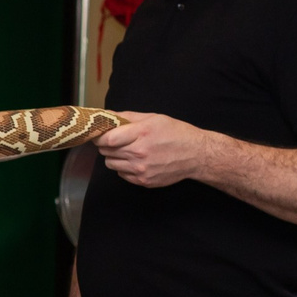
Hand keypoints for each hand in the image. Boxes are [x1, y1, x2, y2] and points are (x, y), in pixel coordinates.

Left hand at [94, 112, 210, 189]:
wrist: (196, 155)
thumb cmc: (176, 133)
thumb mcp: (153, 118)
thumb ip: (128, 117)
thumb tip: (107, 115)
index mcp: (141, 134)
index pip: (107, 139)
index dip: (101, 136)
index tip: (101, 134)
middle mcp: (139, 153)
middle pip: (106, 151)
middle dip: (107, 145)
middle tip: (116, 141)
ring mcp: (140, 169)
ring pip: (111, 164)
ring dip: (115, 157)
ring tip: (128, 151)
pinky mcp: (143, 181)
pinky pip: (121, 174)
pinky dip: (124, 168)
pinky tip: (136, 161)